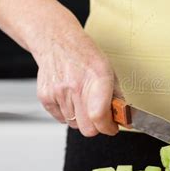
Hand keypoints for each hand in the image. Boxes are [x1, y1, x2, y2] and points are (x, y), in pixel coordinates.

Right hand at [33, 18, 121, 136]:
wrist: (57, 42)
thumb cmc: (85, 55)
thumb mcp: (108, 70)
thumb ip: (116, 95)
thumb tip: (124, 116)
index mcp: (97, 78)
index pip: (99, 115)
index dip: (108, 127)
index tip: (113, 127)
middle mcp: (76, 86)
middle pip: (87, 129)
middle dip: (97, 127)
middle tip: (101, 117)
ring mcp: (58, 93)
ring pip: (74, 125)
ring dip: (82, 119)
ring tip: (83, 100)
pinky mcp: (45, 98)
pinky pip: (61, 119)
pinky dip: (68, 114)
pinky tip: (71, 98)